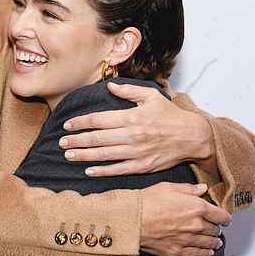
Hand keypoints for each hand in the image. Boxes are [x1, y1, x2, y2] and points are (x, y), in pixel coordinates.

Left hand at [59, 81, 215, 176]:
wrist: (192, 136)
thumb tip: (109, 85)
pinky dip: (101, 170)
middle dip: (76, 140)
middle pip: (97, 138)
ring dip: (83, 155)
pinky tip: (88, 170)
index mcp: (132, 117)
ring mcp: (137, 152)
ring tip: (69, 155)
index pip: (99, 119)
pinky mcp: (142, 166)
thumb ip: (129, 90)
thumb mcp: (152, 96)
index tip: (68, 124)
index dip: (80, 122)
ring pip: (104, 155)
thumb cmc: (171, 115)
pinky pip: (117, 170)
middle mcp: (132, 135)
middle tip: (62, 142)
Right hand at [140, 183, 229, 255]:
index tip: (226, 219)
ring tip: (216, 242)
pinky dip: (205, 252)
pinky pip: (197, 253)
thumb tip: (202, 189)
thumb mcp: (169, 187)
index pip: (221, 215)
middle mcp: (196, 225)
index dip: (226, 218)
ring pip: (208, 242)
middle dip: (217, 228)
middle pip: (215, 229)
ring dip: (214, 241)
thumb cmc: (147, 202)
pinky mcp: (178, 251)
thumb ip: (189, 189)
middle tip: (217, 228)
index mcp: (197, 207)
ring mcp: (187, 240)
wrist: (132, 220)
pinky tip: (208, 251)